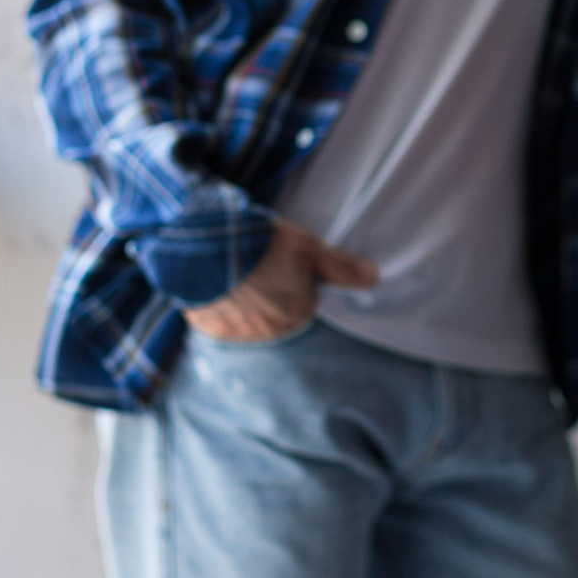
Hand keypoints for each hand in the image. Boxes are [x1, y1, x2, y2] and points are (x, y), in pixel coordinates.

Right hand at [183, 220, 378, 340]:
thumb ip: (341, 266)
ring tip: (240, 278)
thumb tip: (375, 278)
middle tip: (262, 269)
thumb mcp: (307, 246)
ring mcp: (239, 333)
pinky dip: (223, 313)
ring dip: (249, 307)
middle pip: (281, 317)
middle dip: (275, 297)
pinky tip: (221, 291)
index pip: (306, 305)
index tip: (285, 269)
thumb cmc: (260, 243)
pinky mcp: (211, 331)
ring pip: (252, 323)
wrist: (202, 246)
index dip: (298, 284)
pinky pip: (224, 328)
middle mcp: (270, 331)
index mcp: (297, 312)